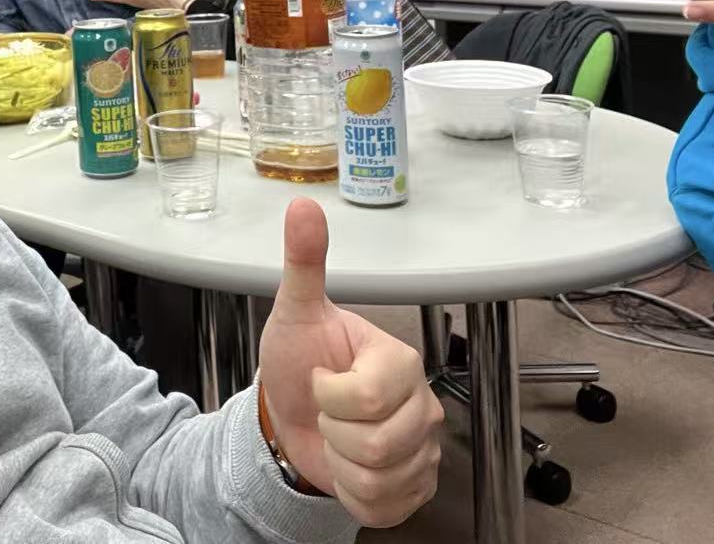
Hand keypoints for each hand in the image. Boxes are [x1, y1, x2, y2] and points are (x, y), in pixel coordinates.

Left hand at [258, 198, 441, 526]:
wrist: (290, 418)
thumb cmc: (298, 364)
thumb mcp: (294, 312)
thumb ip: (304, 262)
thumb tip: (303, 208)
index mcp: (399, 362)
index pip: (369, 397)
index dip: (330, 395)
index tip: (321, 378)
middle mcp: (421, 405)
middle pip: (377, 444)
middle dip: (334, 430)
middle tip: (328, 410)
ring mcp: (423, 449)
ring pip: (380, 477)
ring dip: (341, 463)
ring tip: (338, 435)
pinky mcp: (415, 487)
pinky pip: (385, 505)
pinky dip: (354, 493)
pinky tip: (349, 466)